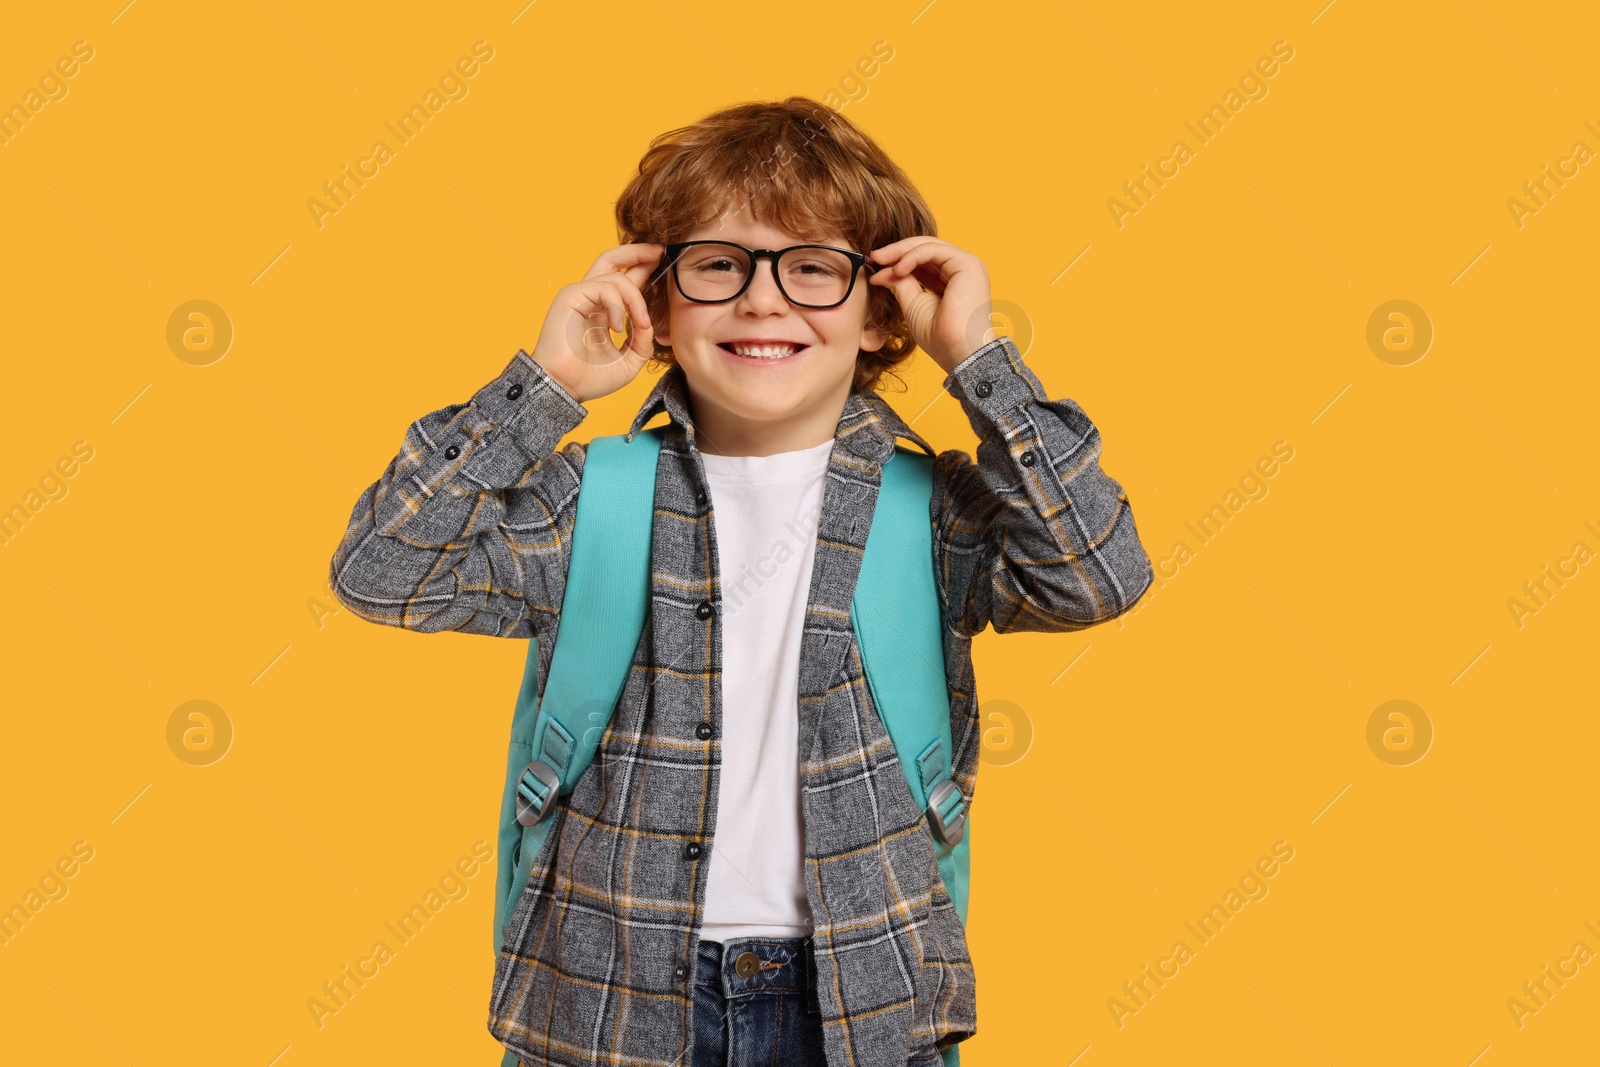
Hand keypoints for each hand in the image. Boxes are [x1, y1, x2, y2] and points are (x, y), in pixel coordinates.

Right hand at [529, 243, 663, 404]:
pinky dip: (618, 305)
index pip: (623, 281)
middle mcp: (589, 299)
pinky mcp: (571, 296)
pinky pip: (604, 287)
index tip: (662, 261)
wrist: (564, 388)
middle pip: (611, 260)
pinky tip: (618, 327)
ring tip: (641, 322)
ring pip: (615, 276)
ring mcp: (579, 295)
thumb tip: (648, 322)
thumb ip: (643, 341)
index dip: (642, 269)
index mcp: (601, 311)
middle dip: (637, 253)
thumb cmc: (589, 378)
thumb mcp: (629, 361)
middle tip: (659, 251)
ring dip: (636, 298)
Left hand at [867, 237, 994, 373]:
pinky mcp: (966, 264)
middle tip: (873, 257)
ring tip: (879, 261)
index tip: (875, 269)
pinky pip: (933, 250)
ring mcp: (966, 265)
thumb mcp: (913, 305)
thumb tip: (882, 271)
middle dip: (896, 252)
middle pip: (925, 249)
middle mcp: (961, 270)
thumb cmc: (941, 337)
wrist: (958, 352)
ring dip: (900, 252)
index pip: (923, 262)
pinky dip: (911, 256)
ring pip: (928, 246)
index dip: (898, 261)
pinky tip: (897, 269)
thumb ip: (900, 284)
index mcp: (952, 280)